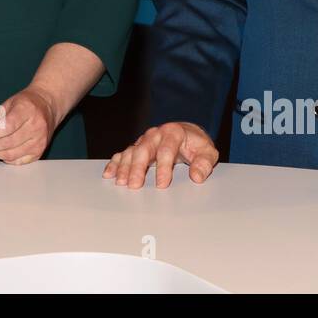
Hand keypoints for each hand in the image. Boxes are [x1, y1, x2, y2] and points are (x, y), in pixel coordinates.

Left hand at [0, 87, 58, 164]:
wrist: (48, 106)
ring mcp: (40, 141)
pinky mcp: (40, 151)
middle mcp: (36, 126)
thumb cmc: (26, 103)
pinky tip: (0, 152)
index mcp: (28, 110)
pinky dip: (6, 158)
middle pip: (8, 142)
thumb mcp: (8, 103)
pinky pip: (18, 160)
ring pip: (12, 154)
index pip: (7, 127)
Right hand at [103, 122, 219, 188]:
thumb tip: (197, 176)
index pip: (167, 150)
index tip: (162, 184)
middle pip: (144, 149)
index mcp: (173, 132)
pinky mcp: (137, 146)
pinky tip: (109, 174)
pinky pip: (123, 153)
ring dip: (124, 167)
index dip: (164, 168)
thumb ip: (204, 163)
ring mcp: (144, 140)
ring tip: (120, 182)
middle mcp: (156, 134)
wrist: (186, 133)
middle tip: (134, 185)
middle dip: (137, 168)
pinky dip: (115, 163)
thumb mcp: (207, 152)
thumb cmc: (196, 144)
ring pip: (131, 152)